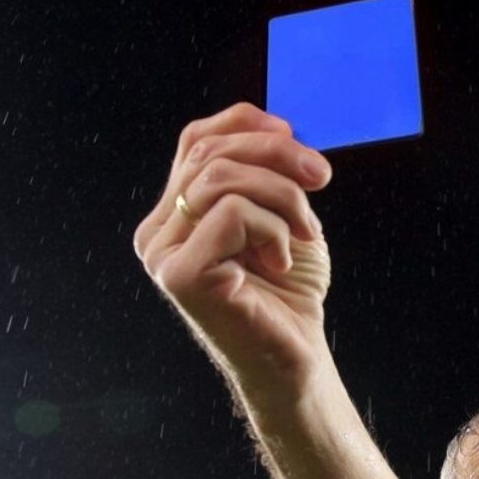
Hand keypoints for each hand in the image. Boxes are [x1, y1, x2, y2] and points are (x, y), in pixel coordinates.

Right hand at [134, 102, 333, 395]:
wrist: (296, 356)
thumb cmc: (289, 292)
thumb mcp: (282, 214)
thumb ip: (266, 170)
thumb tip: (274, 124)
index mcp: (174, 214)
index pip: (195, 141)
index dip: (243, 122)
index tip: (293, 133)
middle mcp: (157, 232)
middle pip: (210, 153)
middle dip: (277, 155)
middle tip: (321, 178)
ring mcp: (162, 255)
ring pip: (221, 178)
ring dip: (283, 196)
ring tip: (304, 233)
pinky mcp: (179, 275)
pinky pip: (230, 213)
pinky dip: (272, 229)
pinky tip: (280, 262)